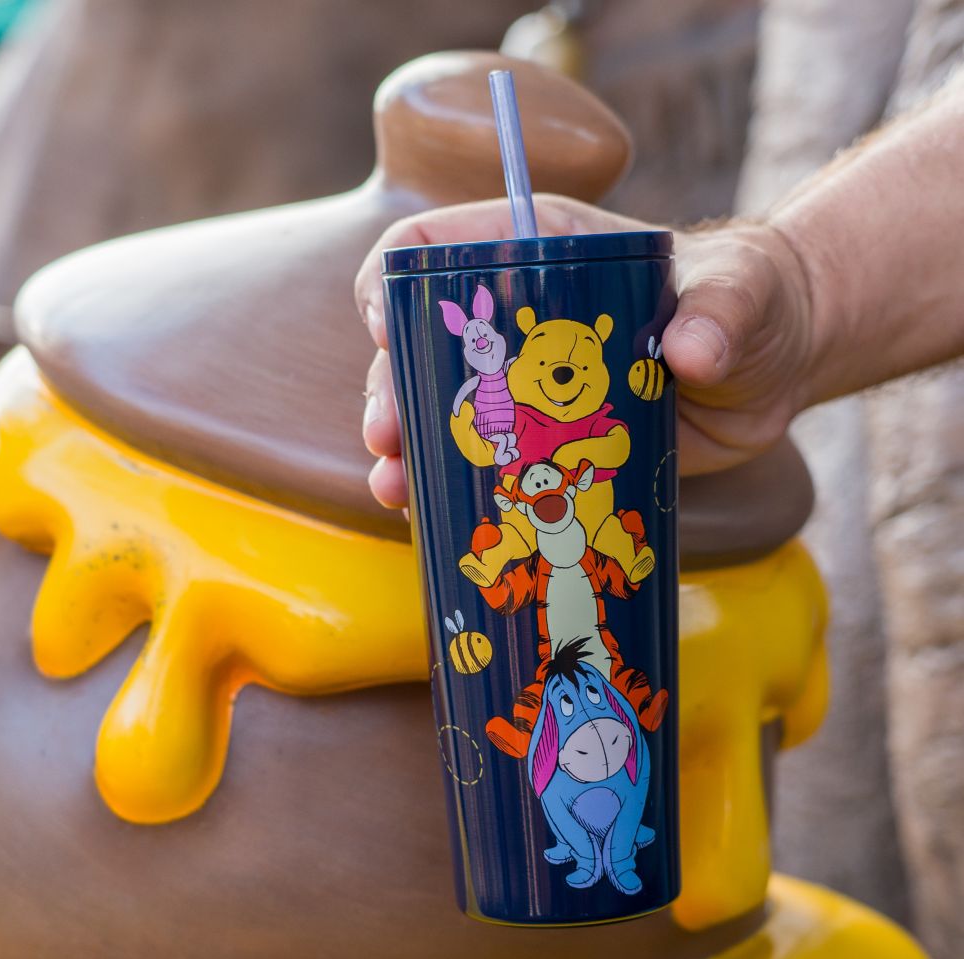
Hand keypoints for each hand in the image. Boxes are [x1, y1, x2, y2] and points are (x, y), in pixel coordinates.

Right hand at [355, 194, 813, 509]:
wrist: (774, 368)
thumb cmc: (753, 301)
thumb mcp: (740, 293)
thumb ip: (721, 309)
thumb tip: (690, 353)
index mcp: (540, 253)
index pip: (435, 246)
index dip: (393, 281)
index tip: (383, 328)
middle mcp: (517, 319)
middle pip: (421, 341)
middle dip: (389, 385)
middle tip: (386, 432)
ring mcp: (527, 384)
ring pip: (440, 407)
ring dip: (407, 445)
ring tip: (393, 484)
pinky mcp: (547, 440)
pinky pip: (483, 461)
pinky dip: (452, 485)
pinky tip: (427, 512)